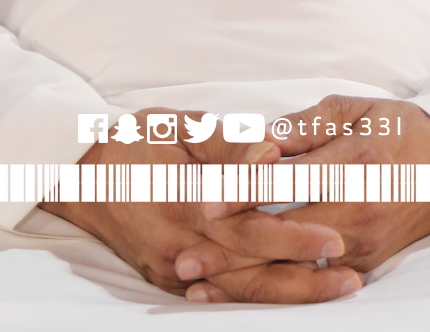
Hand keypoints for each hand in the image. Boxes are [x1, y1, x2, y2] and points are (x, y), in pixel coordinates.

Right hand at [42, 109, 359, 303]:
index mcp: (185, 200)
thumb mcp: (180, 128)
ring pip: (237, 289)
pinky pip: (215, 296)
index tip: (334, 238)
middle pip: (250, 268)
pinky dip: (251, 300)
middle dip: (303, 276)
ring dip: (287, 294)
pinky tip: (286, 301)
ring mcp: (169, 268)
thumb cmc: (134, 140)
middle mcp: (178, 243)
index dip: (293, 235)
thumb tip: (273, 150)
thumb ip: (228, 145)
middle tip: (351, 277)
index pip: (249, 225)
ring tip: (334, 290)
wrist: (79, 173)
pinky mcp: (164, 281)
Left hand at [179, 95, 429, 302]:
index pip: (285, 184)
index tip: (203, 202)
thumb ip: (304, 125)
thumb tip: (260, 140)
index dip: (240, 194)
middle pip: (281, 238)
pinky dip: (275, 286)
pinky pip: (312, 278)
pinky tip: (242, 292)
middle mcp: (356, 211)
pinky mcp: (367, 263)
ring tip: (199, 287)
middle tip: (184, 258)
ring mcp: (362, 244)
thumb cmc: (400, 127)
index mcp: (350, 164)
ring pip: (292, 269)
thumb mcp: (354, 108)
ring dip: (244, 279)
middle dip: (229, 250)